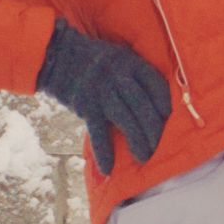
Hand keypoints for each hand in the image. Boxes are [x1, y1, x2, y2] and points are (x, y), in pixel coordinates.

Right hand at [35, 20, 171, 167]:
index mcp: (130, 62)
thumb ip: (133, 75)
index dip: (164, 103)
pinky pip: (98, 132)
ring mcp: (101, 91)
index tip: (168, 118)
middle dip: (153, 129)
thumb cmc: (92, 61)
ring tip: (144, 157)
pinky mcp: (85, 105)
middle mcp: (118, 75)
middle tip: (159, 147)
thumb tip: (152, 105)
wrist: (56, 55)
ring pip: (125, 119)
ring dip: (137, 141)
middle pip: (143, 105)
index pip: (155, 84)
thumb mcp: (117, 58)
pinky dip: (103, 152)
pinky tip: (108, 168)